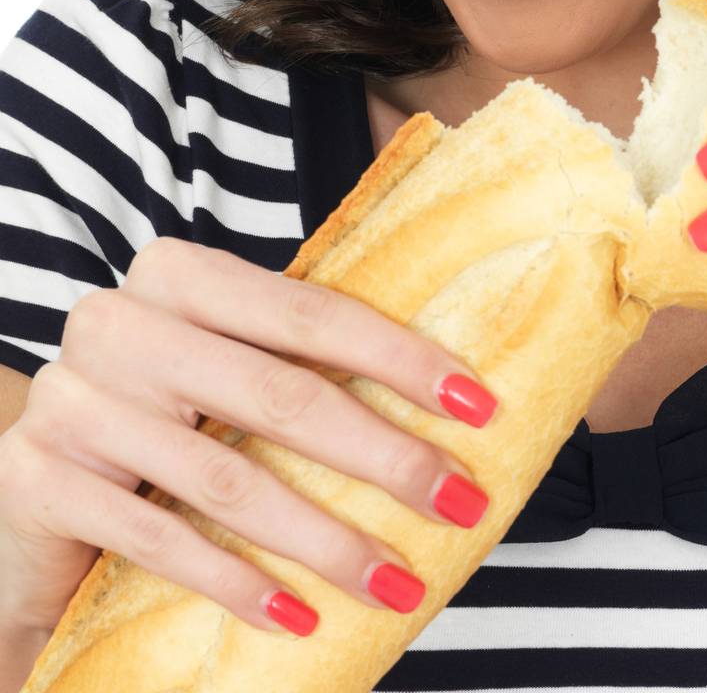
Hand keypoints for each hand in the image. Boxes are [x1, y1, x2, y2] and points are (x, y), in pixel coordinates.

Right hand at [0, 238, 498, 639]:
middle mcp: (118, 322)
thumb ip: (296, 360)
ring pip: (226, 478)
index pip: (309, 311)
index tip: (478, 404)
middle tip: (457, 502)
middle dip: (382, 456)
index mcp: (176, 273)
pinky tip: (299, 615)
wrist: (33, 493)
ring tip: (394, 581)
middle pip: (279, 395)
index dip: (400, 357)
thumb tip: (450, 395)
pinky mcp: (38, 482)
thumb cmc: (158, 419)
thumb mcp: (222, 369)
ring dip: (324, 539)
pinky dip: (236, 582)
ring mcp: (70, 400)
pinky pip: (158, 539)